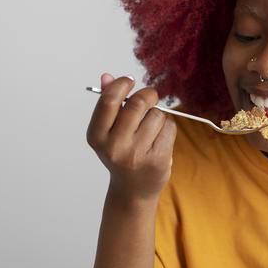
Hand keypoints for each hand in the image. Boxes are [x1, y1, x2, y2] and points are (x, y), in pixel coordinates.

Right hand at [86, 72, 175, 201]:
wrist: (133, 190)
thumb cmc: (121, 155)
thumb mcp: (108, 132)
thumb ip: (108, 104)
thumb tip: (108, 76)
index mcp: (97, 136)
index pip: (109, 101)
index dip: (122, 84)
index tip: (129, 81)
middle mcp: (114, 146)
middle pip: (137, 104)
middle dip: (148, 95)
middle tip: (150, 98)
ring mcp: (137, 154)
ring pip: (156, 115)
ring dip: (158, 116)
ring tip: (151, 129)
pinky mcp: (157, 160)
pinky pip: (169, 128)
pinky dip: (167, 129)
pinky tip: (159, 140)